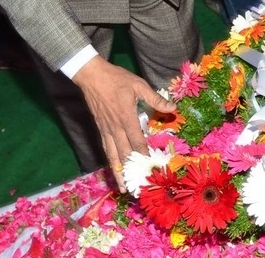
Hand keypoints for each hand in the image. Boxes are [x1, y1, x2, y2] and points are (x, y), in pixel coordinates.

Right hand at [72, 56, 175, 191]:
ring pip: (114, 155)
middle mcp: (116, 128)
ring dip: (119, 172)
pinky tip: (113, 169)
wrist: (92, 76)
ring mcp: (106, 130)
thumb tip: (172, 108)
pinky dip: (110, 161)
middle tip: (140, 186)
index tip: (152, 169)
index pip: (137, 142)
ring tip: (124, 188)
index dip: (145, 156)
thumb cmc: (117, 79)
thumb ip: (155, 99)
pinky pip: (106, 148)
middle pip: (125, 153)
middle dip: (133, 171)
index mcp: (127, 118)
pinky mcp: (100, 129)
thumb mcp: (139, 85)